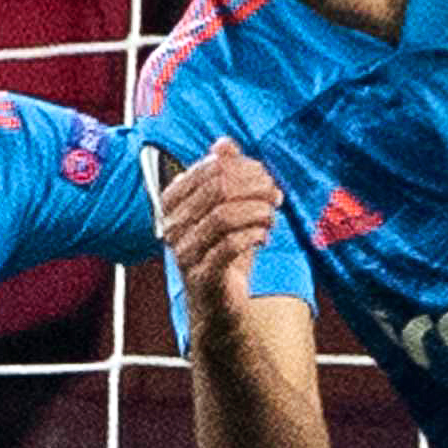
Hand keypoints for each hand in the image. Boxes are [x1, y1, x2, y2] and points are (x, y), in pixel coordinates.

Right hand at [150, 137, 283, 320]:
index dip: (246, 169)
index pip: (210, 169)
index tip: (268, 179)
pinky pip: (230, 245)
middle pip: (218, 188)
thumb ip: (225, 176)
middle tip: (276, 197)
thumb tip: (224, 143)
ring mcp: (184, 251)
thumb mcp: (227, 210)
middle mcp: (172, 225)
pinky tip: (264, 237)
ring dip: (258, 212)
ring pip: (225, 216)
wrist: (219, 305)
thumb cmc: (224, 253)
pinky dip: (254, 236)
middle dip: (255, 187)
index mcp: (173, 202)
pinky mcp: (202, 276)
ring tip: (272, 218)